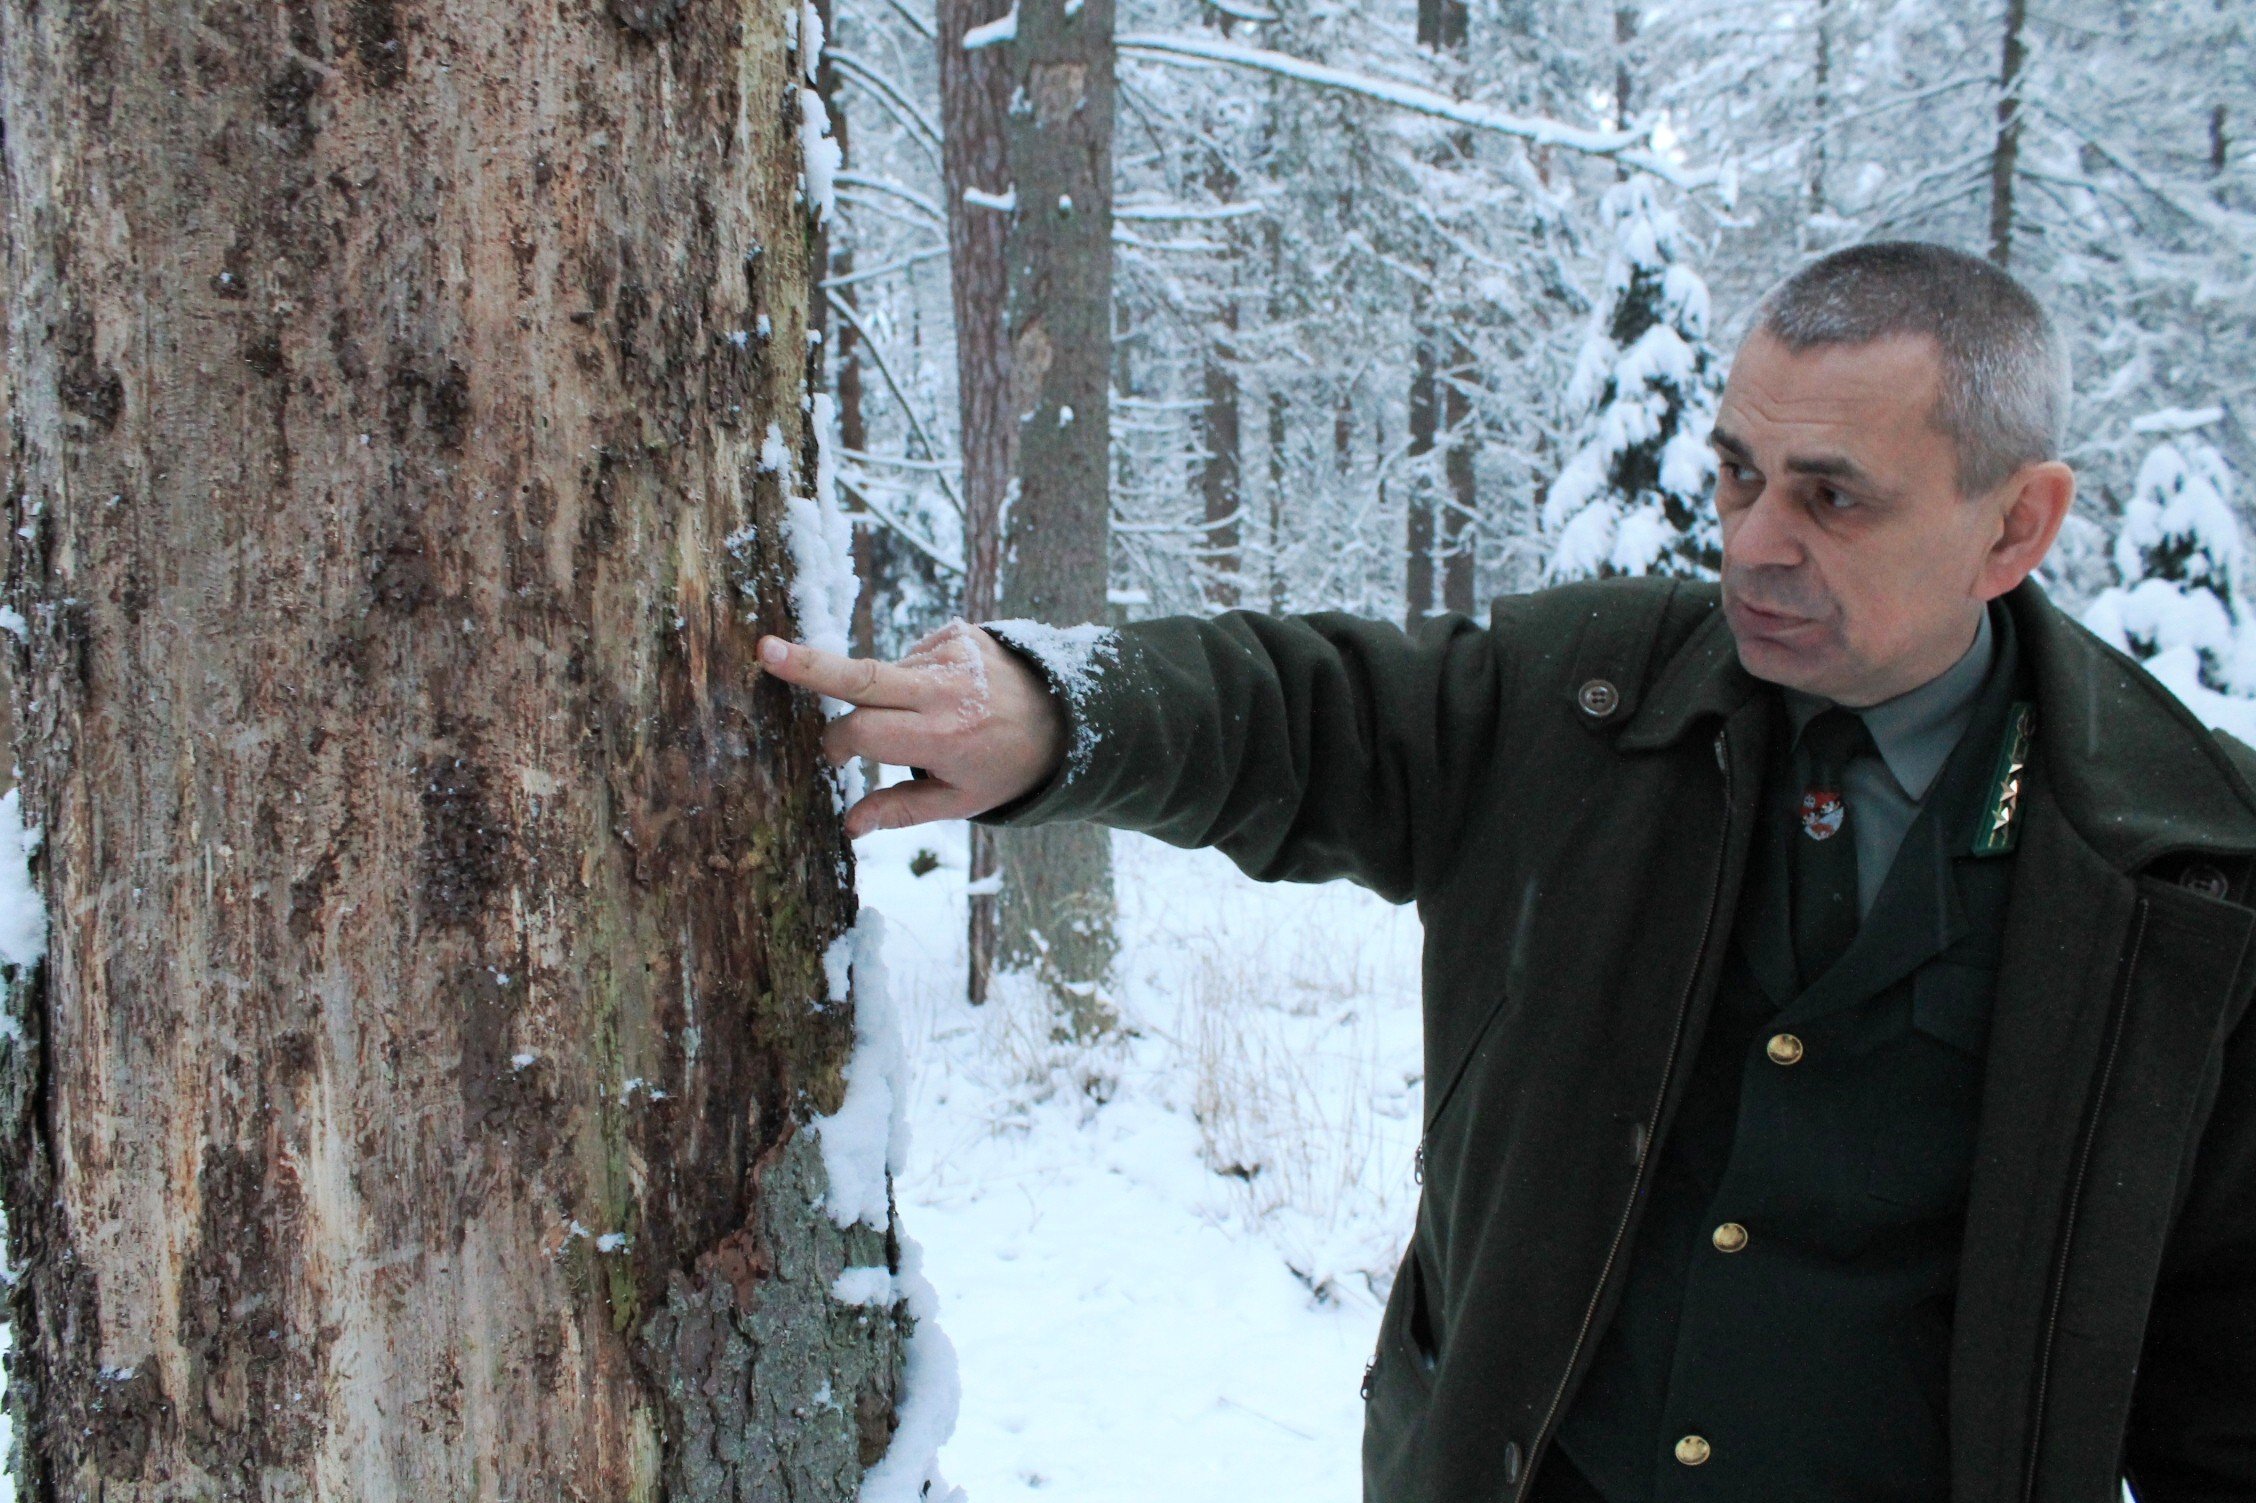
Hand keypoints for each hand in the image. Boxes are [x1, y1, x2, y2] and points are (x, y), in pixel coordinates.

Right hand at [756, 620, 1067, 837]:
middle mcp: (944, 689)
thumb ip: (900, 810)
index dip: (839, 743)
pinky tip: (946, 693)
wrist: (1065, 716)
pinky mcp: (956, 631)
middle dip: (809, 664)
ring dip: (889, 694)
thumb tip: (848, 827)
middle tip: (765, 650)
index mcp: (941, 736)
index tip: (835, 756)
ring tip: (934, 716)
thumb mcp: (960, 800)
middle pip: (862, 675)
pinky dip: (913, 675)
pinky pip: (911, 655)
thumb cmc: (1005, 766)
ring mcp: (951, 653)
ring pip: (886, 672)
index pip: (864, 730)